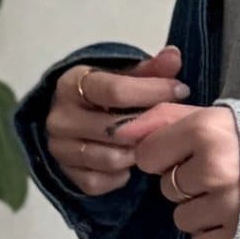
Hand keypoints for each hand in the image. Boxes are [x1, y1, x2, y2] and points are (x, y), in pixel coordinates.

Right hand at [45, 46, 190, 195]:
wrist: (77, 118)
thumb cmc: (106, 97)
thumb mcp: (125, 76)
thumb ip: (150, 69)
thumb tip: (174, 55)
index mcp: (72, 83)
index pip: (115, 90)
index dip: (153, 92)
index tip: (180, 91)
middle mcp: (60, 116)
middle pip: (115, 129)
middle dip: (147, 130)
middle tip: (168, 128)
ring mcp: (59, 147)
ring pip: (109, 159)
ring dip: (136, 156)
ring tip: (149, 146)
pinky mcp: (66, 174)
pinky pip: (99, 183)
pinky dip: (118, 177)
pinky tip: (128, 166)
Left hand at [113, 102, 239, 238]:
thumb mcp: (215, 118)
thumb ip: (166, 118)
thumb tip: (122, 130)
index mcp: (206, 131)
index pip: (147, 155)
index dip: (164, 156)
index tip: (190, 155)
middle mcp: (215, 168)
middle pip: (167, 188)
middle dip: (186, 184)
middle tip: (220, 175)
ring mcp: (227, 206)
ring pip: (182, 219)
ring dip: (200, 212)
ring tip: (230, 198)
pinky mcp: (237, 238)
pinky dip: (214, 237)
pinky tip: (234, 221)